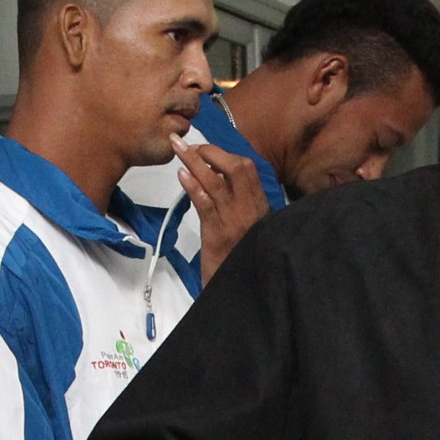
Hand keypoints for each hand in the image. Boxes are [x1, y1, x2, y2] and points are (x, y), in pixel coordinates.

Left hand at [175, 139, 269, 283]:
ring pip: (216, 182)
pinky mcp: (218, 234)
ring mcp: (235, 221)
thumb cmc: (240, 262)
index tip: (208, 151)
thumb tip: (221, 185)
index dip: (227, 155)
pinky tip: (182, 175)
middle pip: (237, 168)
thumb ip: (240, 209)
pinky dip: (193, 186)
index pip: (248, 170)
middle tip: (191, 146)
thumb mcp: (248, 231)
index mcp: (261, 208)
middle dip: (213, 152)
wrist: (240, 294)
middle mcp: (251, 210)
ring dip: (196, 162)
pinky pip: (205, 204)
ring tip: (178, 149)